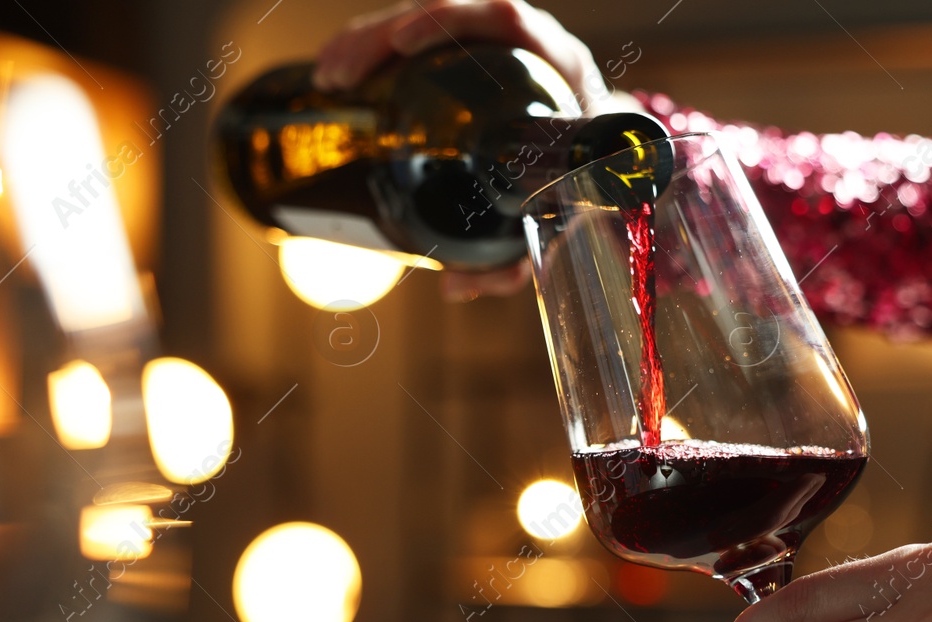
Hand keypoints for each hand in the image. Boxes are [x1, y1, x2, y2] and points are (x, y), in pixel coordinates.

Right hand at [314, 0, 613, 300]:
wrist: (603, 165)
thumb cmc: (585, 184)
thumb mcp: (563, 218)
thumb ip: (519, 255)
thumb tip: (458, 286)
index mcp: (560, 69)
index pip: (506, 20)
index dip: (452, 21)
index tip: (404, 44)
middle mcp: (527, 48)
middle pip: (450, 16)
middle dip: (383, 36)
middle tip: (341, 75)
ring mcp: (495, 49)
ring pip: (425, 25)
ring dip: (368, 41)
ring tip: (328, 77)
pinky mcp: (469, 61)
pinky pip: (419, 44)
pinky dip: (375, 53)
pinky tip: (340, 77)